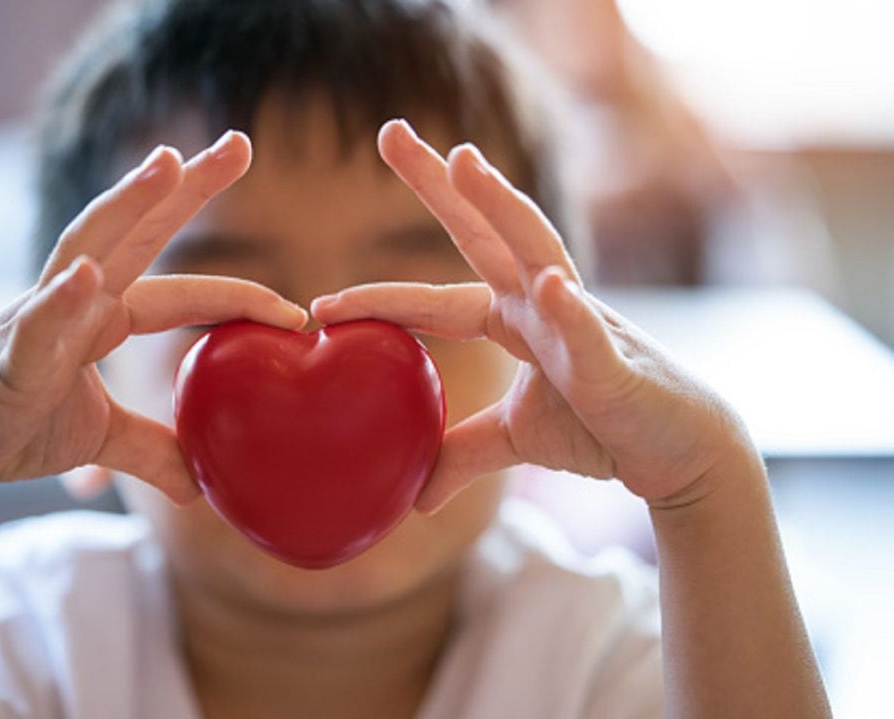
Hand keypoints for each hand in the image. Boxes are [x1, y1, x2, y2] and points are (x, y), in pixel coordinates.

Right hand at [0, 131, 305, 513]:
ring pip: (86, 247)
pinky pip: (36, 327)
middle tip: (242, 141)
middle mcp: (76, 298)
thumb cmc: (13, 427)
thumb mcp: (99, 438)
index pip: (184, 293)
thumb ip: (152, 448)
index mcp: (105, 314)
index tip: (296, 310)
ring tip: (168, 166)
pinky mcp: (6, 356)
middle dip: (187, 186)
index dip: (241, 298)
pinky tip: (87, 276)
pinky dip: (60, 302)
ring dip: (127, 206)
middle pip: (139, 231)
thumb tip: (202, 484)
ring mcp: (38, 317)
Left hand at [311, 120, 751, 512]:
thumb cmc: (601, 429)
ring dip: (501, 204)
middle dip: (438, 182)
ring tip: (463, 161)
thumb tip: (413, 496)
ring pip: (535, 248)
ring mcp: (580, 318)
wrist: (676, 451)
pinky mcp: (613, 357)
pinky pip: (588, 331)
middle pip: (482, 232)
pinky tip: (549, 284)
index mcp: (513, 316)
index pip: (433, 299)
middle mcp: (542, 300)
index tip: (320, 304)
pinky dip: (569, 310)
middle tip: (389, 132)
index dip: (378, 300)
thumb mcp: (516, 440)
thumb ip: (464, 453)